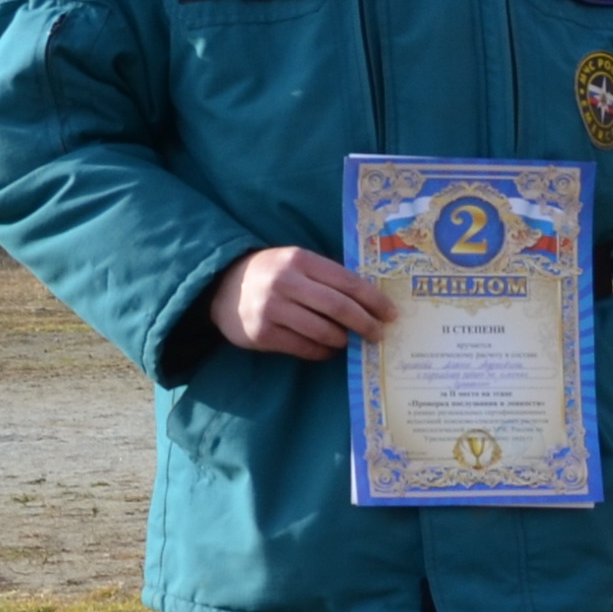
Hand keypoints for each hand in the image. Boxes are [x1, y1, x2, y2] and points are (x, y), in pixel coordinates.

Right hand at [207, 245, 391, 359]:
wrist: (221, 287)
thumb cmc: (270, 275)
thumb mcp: (296, 264)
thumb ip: (327, 278)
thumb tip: (370, 303)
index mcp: (299, 259)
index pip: (347, 282)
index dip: (373, 300)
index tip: (391, 314)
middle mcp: (286, 282)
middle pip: (339, 307)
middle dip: (366, 324)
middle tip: (379, 334)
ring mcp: (272, 308)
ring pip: (324, 331)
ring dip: (343, 340)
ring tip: (348, 341)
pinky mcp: (263, 333)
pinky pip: (305, 348)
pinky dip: (322, 352)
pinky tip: (327, 349)